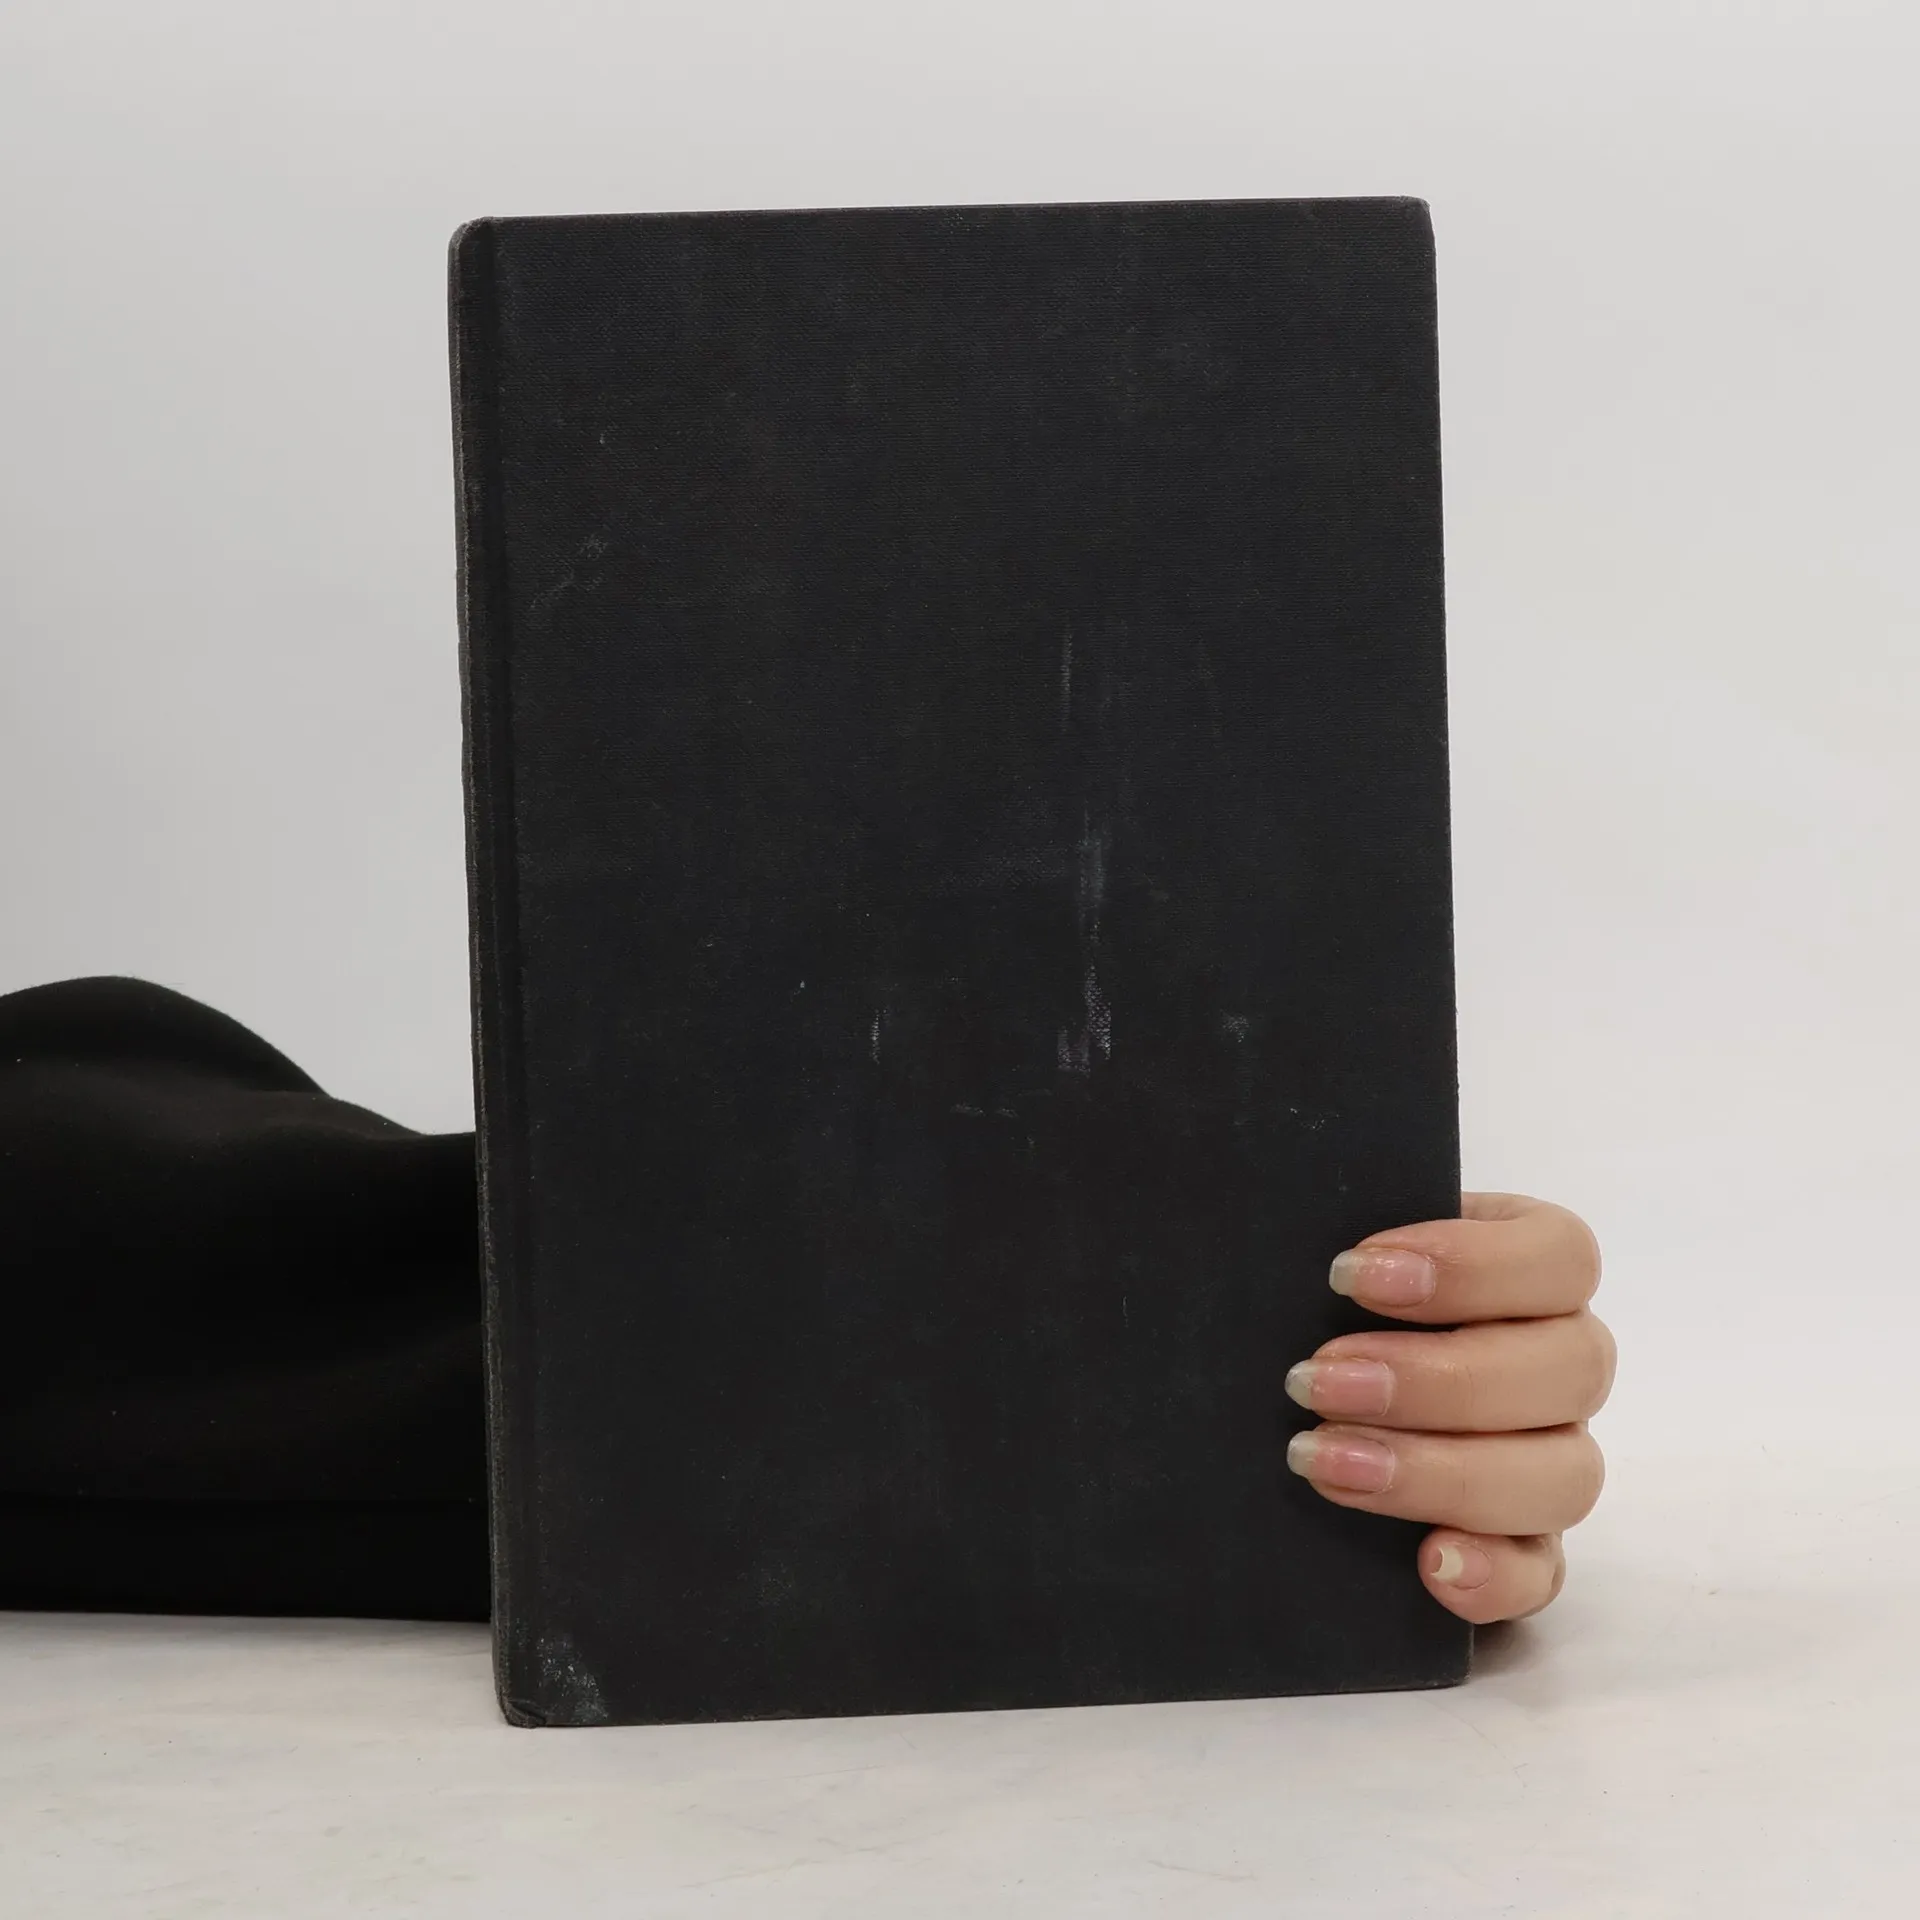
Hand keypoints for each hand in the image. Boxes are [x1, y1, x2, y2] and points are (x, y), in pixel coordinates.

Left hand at [1283, 1191, 1613, 1623]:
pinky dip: (1495, 1576)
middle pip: (1570, 1369)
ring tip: (1325, 1462)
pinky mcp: (1523, 1547)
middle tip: (1314, 1380)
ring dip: (1443, 1472)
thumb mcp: (1324, 1245)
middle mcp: (1558, 1363)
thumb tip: (1301, 1243)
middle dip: (1434, 1378)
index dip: (1472, 1265)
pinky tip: (1429, 1566)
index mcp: (1529, 1269)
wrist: (1290, 1387)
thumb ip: (1331, 1225)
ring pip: (1564, 1475)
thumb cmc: (1312, 1297)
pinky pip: (1543, 1576)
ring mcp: (1550, 1458)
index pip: (1561, 1256)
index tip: (1351, 1274)